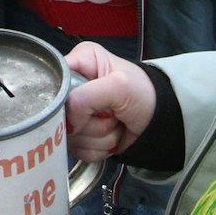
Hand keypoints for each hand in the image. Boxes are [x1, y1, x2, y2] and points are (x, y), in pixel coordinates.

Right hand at [64, 42, 156, 162]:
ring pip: (70, 137)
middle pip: (59, 115)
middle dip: (89, 123)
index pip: (53, 82)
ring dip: (98, 136)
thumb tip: (66, 120)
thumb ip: (86, 96)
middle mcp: (72, 88)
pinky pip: (78, 151)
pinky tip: (113, 137)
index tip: (86, 109)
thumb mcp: (118, 85)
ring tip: (117, 124)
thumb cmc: (144, 95)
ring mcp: (75, 115)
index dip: (65, 100)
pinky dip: (99, 148)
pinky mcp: (81, 137)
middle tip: (111, 115)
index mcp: (79, 63)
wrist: (162, 123)